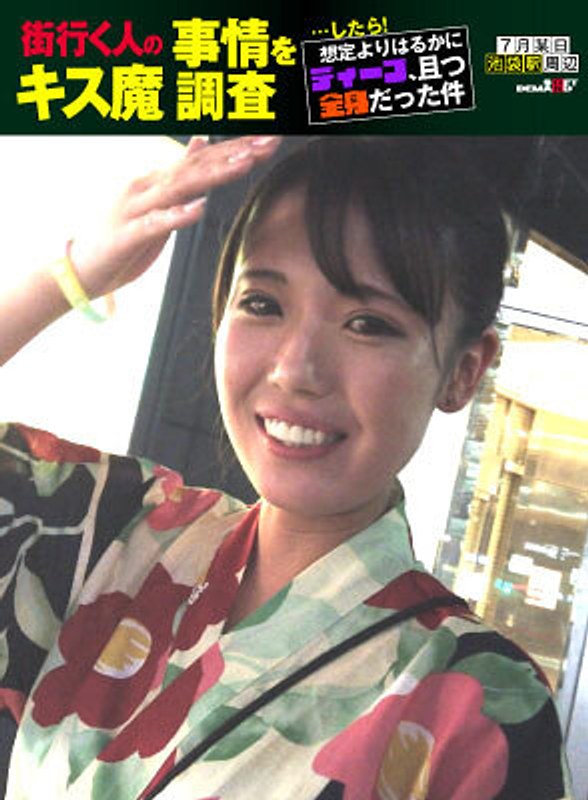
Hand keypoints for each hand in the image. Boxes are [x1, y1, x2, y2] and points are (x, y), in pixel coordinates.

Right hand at [69, 135, 280, 298]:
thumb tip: (202, 142)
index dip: (237, 149)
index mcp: (157, 179)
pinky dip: (178, 215)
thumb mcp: (155, 200)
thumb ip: (180, 172)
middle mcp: (147, 186)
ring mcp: (136, 208)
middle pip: (197, 166)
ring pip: (180, 187)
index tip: (269, 140)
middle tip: (268, 143)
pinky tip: (199, 208)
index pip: (203, 159)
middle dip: (235, 154)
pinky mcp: (128, 235)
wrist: (80, 267)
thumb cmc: (120, 236)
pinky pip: (156, 223)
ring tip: (244, 165)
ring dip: (214, 175)